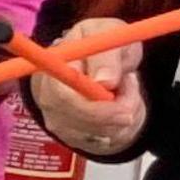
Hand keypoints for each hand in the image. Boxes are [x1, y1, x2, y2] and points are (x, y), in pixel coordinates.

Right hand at [31, 16, 145, 155]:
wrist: (107, 64)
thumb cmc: (106, 47)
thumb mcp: (112, 37)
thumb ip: (108, 57)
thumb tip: (105, 81)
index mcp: (53, 68)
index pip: (62, 98)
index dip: (93, 109)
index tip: (124, 110)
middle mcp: (47, 96)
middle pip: (74, 121)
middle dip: (110, 117)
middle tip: (132, 104)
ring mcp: (57, 118)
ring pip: (93, 133)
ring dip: (118, 118)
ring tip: (124, 93)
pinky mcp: (69, 134)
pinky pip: (99, 141)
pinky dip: (117, 128)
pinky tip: (116, 108)